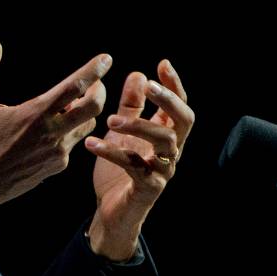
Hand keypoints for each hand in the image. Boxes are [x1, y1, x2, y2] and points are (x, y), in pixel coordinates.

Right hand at [0, 42, 110, 220]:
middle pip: (94, 108)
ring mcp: (58, 151)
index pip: (75, 87)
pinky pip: (73, 142)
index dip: (94, 70)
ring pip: (86, 125)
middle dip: (100, 91)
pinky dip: (69, 130)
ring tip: (72, 104)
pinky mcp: (58, 165)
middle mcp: (52, 132)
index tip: (105, 58)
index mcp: (36, 113)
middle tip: (95, 83)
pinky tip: (56, 128)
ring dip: (85, 112)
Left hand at [85, 60, 193, 260]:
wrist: (112, 212)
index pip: (180, 105)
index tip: (162, 63)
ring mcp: (163, 171)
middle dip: (168, 100)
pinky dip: (112, 153)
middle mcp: (171, 152)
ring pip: (165, 142)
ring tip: (111, 119)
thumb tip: (138, 75)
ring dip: (139, 125)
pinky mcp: (148, 188)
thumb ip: (131, 107)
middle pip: (184, 120)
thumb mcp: (123, 133)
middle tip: (147, 86)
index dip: (174, 85)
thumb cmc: (120, 170)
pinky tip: (92, 144)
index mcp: (167, 136)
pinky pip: (135, 166)